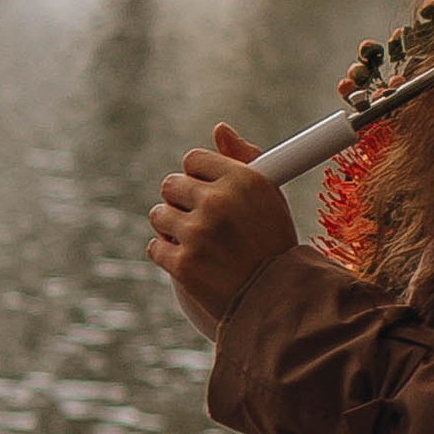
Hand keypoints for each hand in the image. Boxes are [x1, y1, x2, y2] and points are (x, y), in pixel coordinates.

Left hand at [148, 125, 294, 337]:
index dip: (197, 177)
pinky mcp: (183, 264)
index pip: (194, 159)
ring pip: (158, 215)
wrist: (278, 302)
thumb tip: (220, 130)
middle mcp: (219, 202)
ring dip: (170, 228)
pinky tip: (190, 262)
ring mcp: (198, 234)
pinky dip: (167, 255)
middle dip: (180, 201)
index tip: (205, 192)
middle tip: (199, 220)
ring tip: (195, 243)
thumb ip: (245, 159)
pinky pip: (155, 246)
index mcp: (244, 180)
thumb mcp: (270, 197)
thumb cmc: (274, 246)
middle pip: (171, 184)